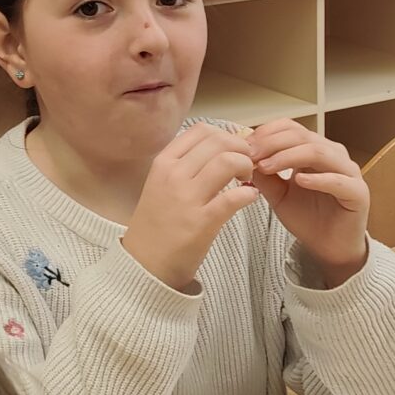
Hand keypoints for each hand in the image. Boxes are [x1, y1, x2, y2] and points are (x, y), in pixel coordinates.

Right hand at [122, 123, 259, 290]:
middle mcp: (173, 175)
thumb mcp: (161, 184)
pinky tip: (249, 197)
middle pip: (219, 142)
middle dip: (242, 149)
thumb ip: (186, 165)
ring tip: (247, 179)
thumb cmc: (158, 224)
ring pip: (227, 162)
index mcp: (164, 163)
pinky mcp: (202, 222)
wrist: (144, 264)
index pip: (202, 130)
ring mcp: (187, 198)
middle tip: (248, 164)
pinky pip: (234, 197)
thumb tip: (220, 148)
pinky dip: (248, 194)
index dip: (227, 135)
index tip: (235, 149)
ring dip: (246, 167)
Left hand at [243, 119, 368, 279]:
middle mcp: (334, 155)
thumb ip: (266, 176)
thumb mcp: (278, 195)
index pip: (291, 128)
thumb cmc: (308, 219)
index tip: (244, 146)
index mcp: (315, 150)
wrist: (329, 248)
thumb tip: (245, 158)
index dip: (267, 133)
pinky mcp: (358, 193)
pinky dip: (318, 178)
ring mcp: (348, 172)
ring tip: (267, 166)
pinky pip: (338, 180)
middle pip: (303, 137)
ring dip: (289, 157)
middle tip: (251, 155)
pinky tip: (298, 180)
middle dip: (273, 144)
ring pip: (319, 152)